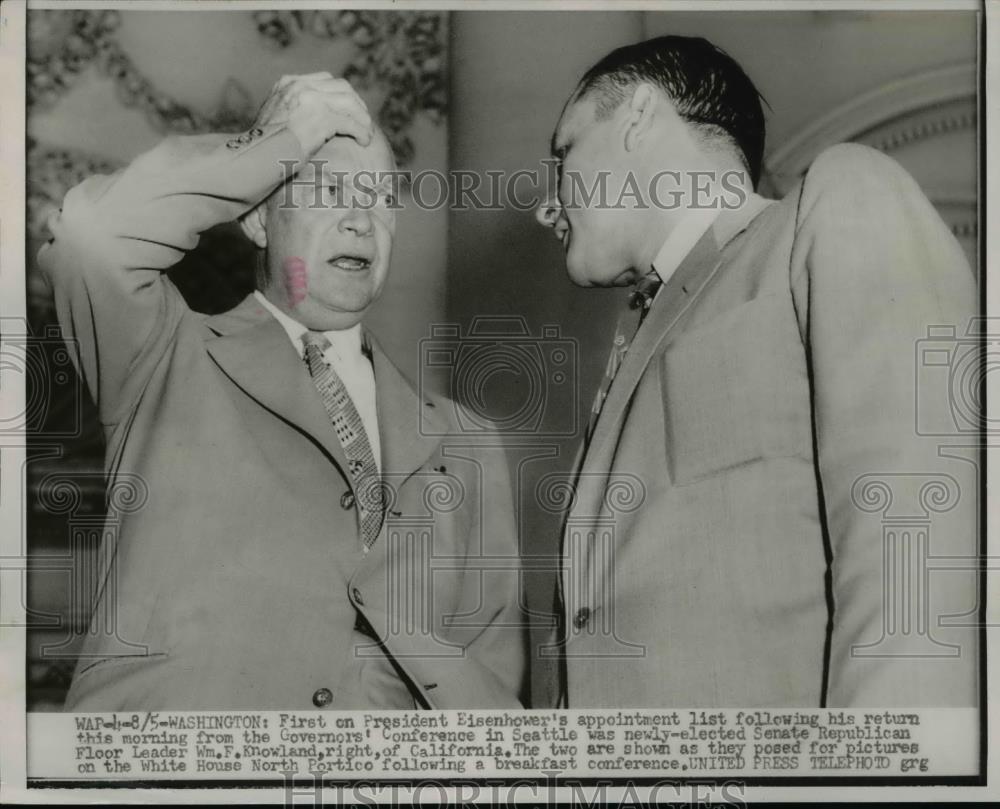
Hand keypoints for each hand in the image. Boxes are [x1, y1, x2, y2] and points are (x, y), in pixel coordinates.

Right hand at [253, 72, 373, 156]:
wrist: (251, 158)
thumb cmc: (260, 148)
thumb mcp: (274, 119)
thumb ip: (291, 112)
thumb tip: (311, 121)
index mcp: (287, 83)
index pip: (325, 80)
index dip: (342, 96)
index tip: (349, 112)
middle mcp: (299, 86)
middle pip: (341, 87)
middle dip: (356, 104)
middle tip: (364, 123)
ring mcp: (310, 100)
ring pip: (350, 102)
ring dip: (362, 118)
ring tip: (367, 133)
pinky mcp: (321, 118)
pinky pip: (350, 122)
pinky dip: (361, 131)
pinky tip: (364, 141)